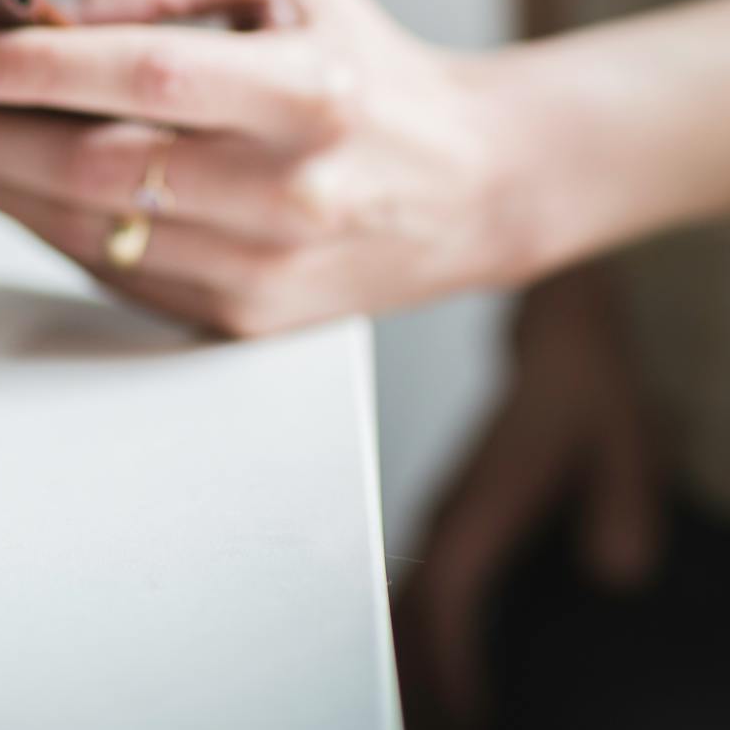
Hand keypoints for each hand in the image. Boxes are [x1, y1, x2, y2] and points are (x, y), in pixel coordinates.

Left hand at [0, 0, 528, 334]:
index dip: (38, 70)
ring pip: (90, 234)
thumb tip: (57, 15)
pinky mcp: (243, 322)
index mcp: (313, 88)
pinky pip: (112, 274)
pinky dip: (42, 228)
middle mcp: (292, 189)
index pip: (150, 77)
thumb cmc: (362, 62)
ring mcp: (266, 268)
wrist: (467, 184)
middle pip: (98, 171)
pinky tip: (0, 186)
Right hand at [394, 269, 661, 726]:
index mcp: (486, 502)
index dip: (450, 658)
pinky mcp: (454, 522)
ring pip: (408, 601)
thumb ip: (626, 506)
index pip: (449, 594)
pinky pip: (422, 589)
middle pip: (411, 611)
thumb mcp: (629, 443)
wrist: (559, 345)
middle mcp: (454, 514)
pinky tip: (441, 661)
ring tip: (432, 709)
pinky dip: (423, 630)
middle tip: (437, 723)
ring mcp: (447, 518)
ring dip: (413, 655)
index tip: (465, 710)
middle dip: (416, 675)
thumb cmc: (589, 394)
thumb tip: (619, 570)